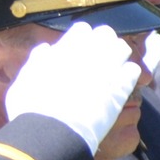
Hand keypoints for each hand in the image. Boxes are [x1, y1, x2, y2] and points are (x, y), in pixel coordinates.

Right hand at [5, 21, 139, 156]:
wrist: (53, 130)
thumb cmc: (32, 106)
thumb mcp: (26, 77)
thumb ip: (39, 60)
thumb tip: (46, 48)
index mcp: (65, 47)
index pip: (83, 29)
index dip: (83, 37)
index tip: (83, 46)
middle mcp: (88, 52)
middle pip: (106, 34)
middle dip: (105, 42)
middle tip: (102, 55)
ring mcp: (107, 68)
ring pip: (123, 49)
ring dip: (120, 55)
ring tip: (115, 67)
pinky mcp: (121, 87)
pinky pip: (133, 71)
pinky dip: (130, 74)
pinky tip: (125, 82)